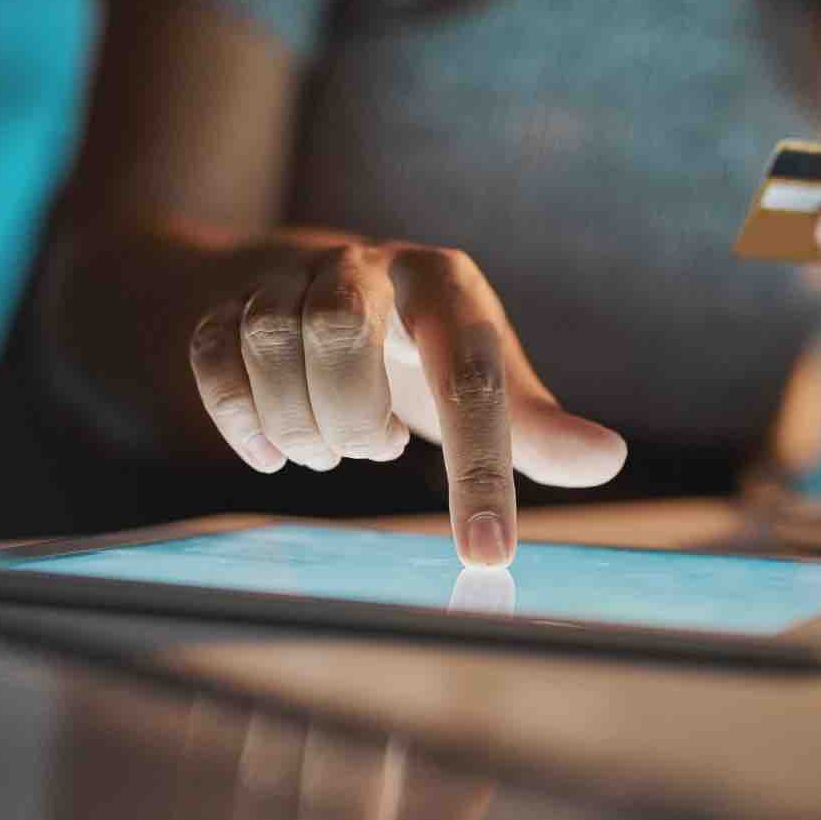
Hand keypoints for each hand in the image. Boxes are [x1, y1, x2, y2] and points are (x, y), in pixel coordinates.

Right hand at [187, 240, 626, 564]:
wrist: (312, 285)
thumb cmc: (414, 347)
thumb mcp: (479, 377)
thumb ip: (533, 424)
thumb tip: (607, 459)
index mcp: (441, 282)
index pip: (465, 370)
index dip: (479, 467)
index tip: (487, 554)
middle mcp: (362, 265)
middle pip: (337, 329)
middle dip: (353, 417)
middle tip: (375, 448)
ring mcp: (284, 280)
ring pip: (269, 342)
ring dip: (300, 424)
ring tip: (333, 448)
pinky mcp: (223, 304)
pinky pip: (212, 358)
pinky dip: (241, 420)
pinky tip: (274, 452)